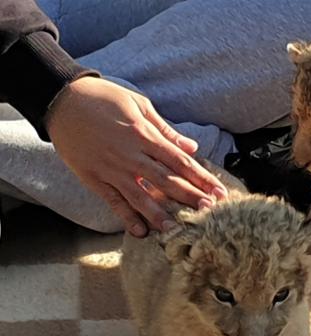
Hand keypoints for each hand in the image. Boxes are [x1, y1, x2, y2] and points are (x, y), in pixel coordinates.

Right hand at [46, 77, 226, 236]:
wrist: (60, 98)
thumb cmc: (104, 98)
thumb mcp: (139, 105)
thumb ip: (166, 130)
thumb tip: (192, 148)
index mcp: (144, 135)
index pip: (180, 161)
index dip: (201, 178)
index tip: (219, 192)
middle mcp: (130, 155)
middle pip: (166, 180)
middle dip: (190, 197)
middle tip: (209, 213)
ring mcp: (111, 168)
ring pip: (141, 196)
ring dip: (160, 214)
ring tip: (178, 230)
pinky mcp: (93, 178)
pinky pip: (113, 201)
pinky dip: (126, 217)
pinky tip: (140, 232)